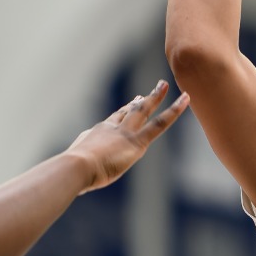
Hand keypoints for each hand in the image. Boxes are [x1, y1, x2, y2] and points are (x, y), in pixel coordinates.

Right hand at [66, 81, 188, 190]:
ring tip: (165, 85)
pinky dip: (174, 111)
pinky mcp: (137, 142)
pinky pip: (159, 124)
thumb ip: (77, 163)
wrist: (77, 166)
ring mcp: (125, 133)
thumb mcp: (74, 164)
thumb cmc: (73, 171)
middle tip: (155, 89)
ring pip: (144, 111)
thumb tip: (69, 170)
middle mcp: (113, 128)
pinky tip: (185, 100)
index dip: (126, 110)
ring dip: (156, 97)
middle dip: (143, 100)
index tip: (134, 101)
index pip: (115, 119)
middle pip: (130, 110)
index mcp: (98, 133)